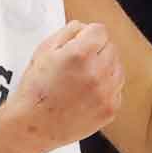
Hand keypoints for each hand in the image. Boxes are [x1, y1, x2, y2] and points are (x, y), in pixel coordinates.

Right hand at [4, 21, 123, 152]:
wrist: (33, 125)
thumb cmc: (35, 88)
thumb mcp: (43, 51)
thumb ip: (67, 32)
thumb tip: (84, 28)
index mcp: (80, 54)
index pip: (100, 30)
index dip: (87, 35)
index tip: (78, 44)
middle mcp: (97, 72)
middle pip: (111, 47)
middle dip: (96, 50)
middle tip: (77, 63)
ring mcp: (106, 93)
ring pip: (118, 68)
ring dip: (104, 68)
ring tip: (82, 78)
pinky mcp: (110, 109)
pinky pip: (117, 89)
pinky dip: (106, 88)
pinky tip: (86, 93)